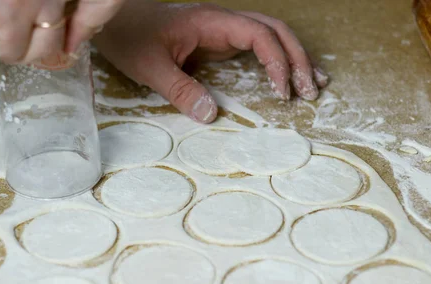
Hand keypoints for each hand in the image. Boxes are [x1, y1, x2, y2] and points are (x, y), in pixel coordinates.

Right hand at [0, 0, 124, 62]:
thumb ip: (48, 1)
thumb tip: (78, 30)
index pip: (100, 3)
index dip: (93, 20)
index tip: (77, 35)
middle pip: (63, 29)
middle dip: (38, 34)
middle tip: (5, 16)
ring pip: (43, 47)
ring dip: (16, 41)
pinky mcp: (8, 16)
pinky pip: (15, 53)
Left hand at [94, 0, 327, 123]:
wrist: (114, 21)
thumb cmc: (129, 37)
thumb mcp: (149, 66)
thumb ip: (179, 89)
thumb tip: (212, 115)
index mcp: (212, 22)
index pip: (260, 34)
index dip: (277, 62)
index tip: (282, 92)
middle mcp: (223, 22)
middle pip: (276, 30)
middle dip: (298, 59)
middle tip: (312, 91)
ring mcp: (223, 31)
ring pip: (271, 36)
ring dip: (295, 58)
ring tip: (316, 84)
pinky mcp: (218, 42)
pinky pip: (257, 47)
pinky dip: (277, 62)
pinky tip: (287, 80)